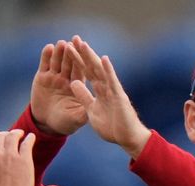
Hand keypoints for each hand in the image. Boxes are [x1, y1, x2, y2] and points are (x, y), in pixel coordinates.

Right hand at [0, 129, 34, 185]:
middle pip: (0, 136)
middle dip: (5, 133)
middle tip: (11, 134)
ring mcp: (10, 155)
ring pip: (13, 137)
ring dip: (17, 133)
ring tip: (22, 134)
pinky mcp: (24, 159)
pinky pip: (27, 143)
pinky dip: (30, 138)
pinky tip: (31, 137)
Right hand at [30, 39, 87, 135]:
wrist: (45, 124)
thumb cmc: (64, 122)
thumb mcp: (75, 118)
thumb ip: (83, 111)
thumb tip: (94, 105)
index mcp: (78, 85)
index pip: (82, 70)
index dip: (84, 61)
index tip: (87, 52)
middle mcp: (66, 78)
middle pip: (70, 63)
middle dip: (72, 53)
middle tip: (74, 42)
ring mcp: (54, 76)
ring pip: (58, 61)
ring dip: (60, 52)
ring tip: (61, 43)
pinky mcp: (42, 77)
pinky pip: (44, 64)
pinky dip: (46, 56)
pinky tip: (49, 48)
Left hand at [68, 35, 150, 158]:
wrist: (126, 138)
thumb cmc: (112, 127)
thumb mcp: (91, 110)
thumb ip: (83, 96)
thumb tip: (73, 82)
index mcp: (99, 90)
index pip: (85, 72)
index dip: (77, 61)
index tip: (68, 48)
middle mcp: (106, 87)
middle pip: (91, 67)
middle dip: (82, 53)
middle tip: (73, 38)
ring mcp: (113, 90)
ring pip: (100, 71)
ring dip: (91, 57)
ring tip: (83, 44)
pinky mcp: (119, 97)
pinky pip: (113, 82)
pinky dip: (108, 70)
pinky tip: (103, 59)